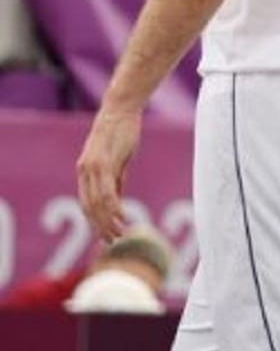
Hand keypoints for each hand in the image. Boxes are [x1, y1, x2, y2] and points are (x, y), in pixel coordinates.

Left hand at [76, 104, 142, 242]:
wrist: (121, 109)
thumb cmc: (122, 131)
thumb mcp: (118, 159)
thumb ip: (116, 179)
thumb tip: (116, 200)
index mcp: (86, 171)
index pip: (87, 203)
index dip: (96, 221)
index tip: (107, 234)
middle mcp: (85, 171)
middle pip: (89, 208)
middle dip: (100, 227)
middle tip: (112, 241)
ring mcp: (92, 168)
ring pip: (97, 203)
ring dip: (108, 222)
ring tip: (120, 233)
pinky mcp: (103, 164)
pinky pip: (107, 192)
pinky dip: (115, 208)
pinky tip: (123, 217)